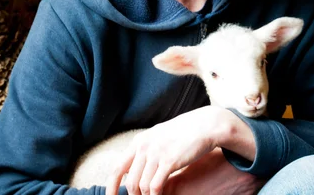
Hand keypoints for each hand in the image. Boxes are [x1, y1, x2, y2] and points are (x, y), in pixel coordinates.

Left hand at [105, 106, 248, 194]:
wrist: (203, 126)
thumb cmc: (181, 133)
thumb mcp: (157, 137)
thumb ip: (144, 150)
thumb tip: (133, 168)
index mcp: (138, 142)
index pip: (117, 168)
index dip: (111, 187)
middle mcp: (144, 147)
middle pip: (130, 182)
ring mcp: (156, 153)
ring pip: (141, 186)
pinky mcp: (169, 161)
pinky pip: (155, 186)